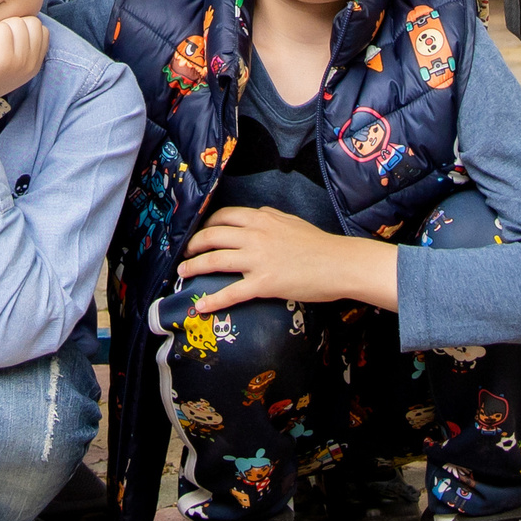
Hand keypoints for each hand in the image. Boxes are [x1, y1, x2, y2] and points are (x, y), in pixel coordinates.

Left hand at [0, 15, 47, 111]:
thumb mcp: (7, 58)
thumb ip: (20, 41)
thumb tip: (22, 17)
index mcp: (34, 64)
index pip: (40, 28)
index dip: (19, 29)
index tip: (1, 44)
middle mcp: (31, 64)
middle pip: (32, 22)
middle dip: (10, 26)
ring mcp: (19, 61)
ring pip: (17, 22)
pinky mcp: (3, 58)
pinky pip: (1, 28)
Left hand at [178, 206, 394, 314]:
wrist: (338, 263)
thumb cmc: (317, 242)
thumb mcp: (290, 220)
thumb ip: (269, 216)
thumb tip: (256, 214)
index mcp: (260, 218)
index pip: (222, 216)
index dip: (206, 224)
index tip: (199, 233)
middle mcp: (254, 235)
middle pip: (211, 236)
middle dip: (193, 245)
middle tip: (185, 253)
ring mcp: (257, 259)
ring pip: (214, 261)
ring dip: (194, 267)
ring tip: (183, 273)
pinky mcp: (263, 283)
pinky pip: (232, 293)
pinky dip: (213, 300)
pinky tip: (201, 306)